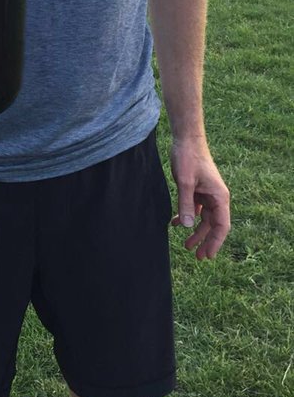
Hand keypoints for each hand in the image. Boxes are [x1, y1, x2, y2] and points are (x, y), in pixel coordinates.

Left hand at [170, 139, 230, 259]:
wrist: (186, 140)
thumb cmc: (188, 158)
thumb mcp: (185, 182)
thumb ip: (186, 204)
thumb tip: (186, 226)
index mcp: (220, 197)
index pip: (221, 226)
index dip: (216, 242)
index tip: (209, 256)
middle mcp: (216, 197)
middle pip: (213, 225)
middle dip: (206, 241)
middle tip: (198, 257)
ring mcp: (207, 194)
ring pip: (203, 219)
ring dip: (195, 232)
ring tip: (186, 246)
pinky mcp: (198, 190)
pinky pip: (195, 209)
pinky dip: (186, 217)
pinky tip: (174, 224)